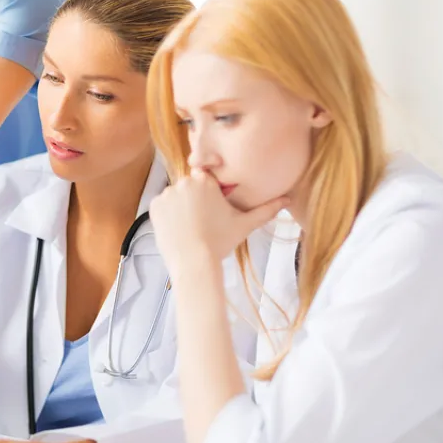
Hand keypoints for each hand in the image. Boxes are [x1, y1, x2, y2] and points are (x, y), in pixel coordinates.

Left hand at [149, 168, 286, 272]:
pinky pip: (162, 205)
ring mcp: (167, 193)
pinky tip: (178, 228)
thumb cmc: (220, 242)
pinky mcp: (154, 205)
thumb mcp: (244, 224)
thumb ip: (266, 209)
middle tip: (201, 222)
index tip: (212, 211)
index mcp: (206, 181)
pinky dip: (167, 215)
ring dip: (181, 207)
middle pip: (190, 187)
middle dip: (195, 200)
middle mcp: (184, 182)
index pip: (207, 180)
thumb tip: (287, 199)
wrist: (193, 263)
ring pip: (176, 196)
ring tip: (190, 227)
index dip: (210, 196)